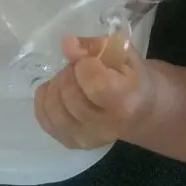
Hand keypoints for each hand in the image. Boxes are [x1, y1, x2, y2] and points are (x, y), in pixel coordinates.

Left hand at [34, 35, 152, 150]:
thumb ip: (96, 46)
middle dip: (69, 72)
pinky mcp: (71, 142)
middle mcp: (105, 126)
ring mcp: (86, 138)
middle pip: (71, 97)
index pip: (96, 85)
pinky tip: (58, 90)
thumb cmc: (133, 78)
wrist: (141, 113)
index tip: (90, 59)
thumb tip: (67, 44)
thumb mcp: (124, 54)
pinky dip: (46, 98)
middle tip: (78, 65)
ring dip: (56, 85)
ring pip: (53, 108)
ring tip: (69, 78)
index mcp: (126, 101)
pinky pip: (44, 119)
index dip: (85, 64)